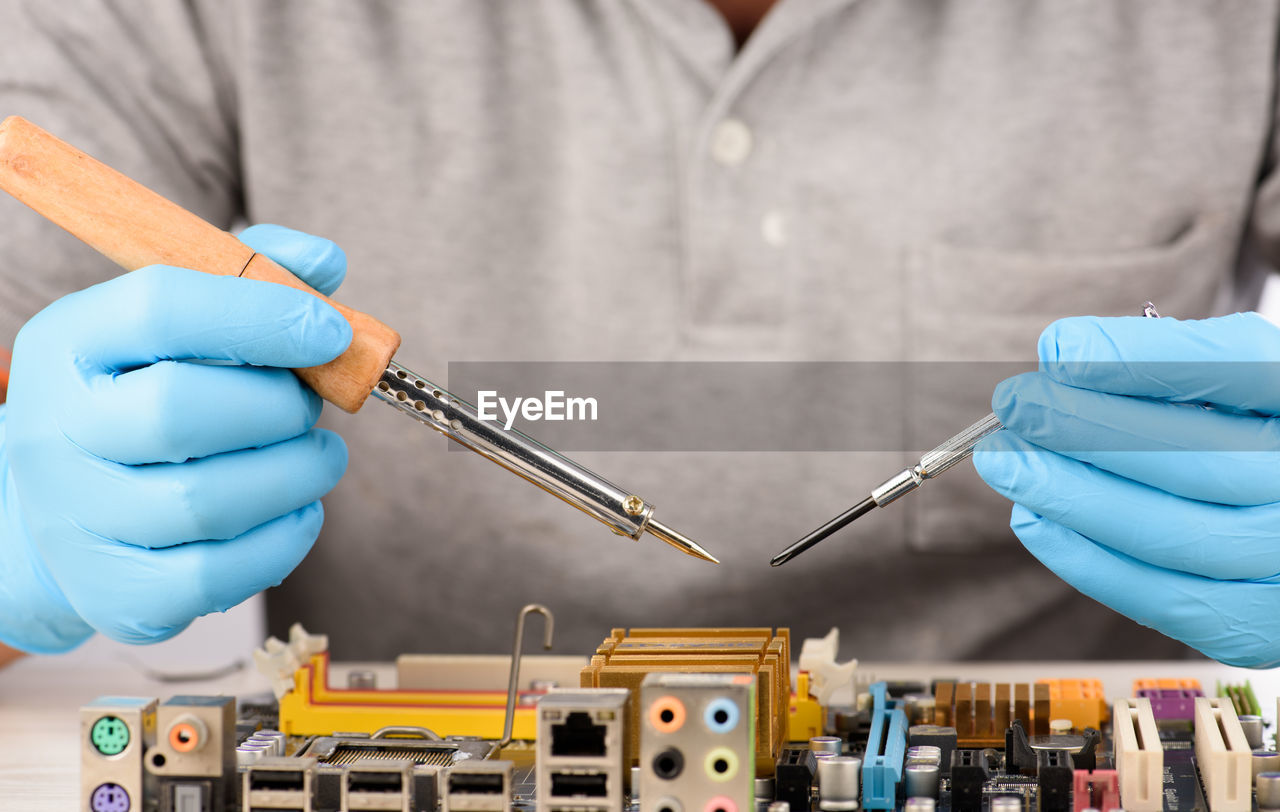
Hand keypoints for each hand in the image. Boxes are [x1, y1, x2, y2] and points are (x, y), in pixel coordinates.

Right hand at [0, 225, 350, 651]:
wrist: (69, 502)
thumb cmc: (145, 393)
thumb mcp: (178, 322)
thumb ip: (252, 276)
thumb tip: (324, 262)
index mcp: (71, 342)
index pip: (161, 308)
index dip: (262, 315)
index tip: (330, 331)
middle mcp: (55, 430)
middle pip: (181, 410)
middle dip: (278, 406)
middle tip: (310, 405)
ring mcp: (76, 520)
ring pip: (206, 502)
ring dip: (295, 473)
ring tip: (318, 455)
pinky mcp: (115, 592)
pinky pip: (218, 576)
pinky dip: (283, 539)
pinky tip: (299, 507)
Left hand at [974, 312, 1279, 666]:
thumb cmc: (1251, 435)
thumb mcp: (1235, 380)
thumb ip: (1165, 359)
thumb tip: (1063, 354)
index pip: (1240, 368)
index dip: (1140, 360)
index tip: (1058, 349)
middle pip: (1195, 461)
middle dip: (1084, 431)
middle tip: (1014, 404)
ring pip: (1169, 534)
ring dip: (1069, 495)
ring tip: (1007, 461)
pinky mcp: (1255, 625)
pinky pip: (1161, 599)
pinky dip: (1085, 559)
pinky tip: (1032, 518)